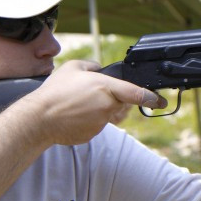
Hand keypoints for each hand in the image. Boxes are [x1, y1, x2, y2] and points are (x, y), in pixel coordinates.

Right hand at [20, 60, 165, 145]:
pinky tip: (74, 115)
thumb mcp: (73, 67)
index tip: (160, 101)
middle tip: (96, 94)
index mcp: (106, 87)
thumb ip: (92, 66)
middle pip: (123, 104)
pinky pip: (97, 125)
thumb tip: (100, 70)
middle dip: (116, 99)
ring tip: (79, 104)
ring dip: (101, 109)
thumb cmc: (55, 91)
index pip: (137, 93)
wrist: (39, 118)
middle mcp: (107, 106)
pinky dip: (90, 120)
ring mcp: (101, 122)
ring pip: (110, 115)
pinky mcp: (92, 134)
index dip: (152, 97)